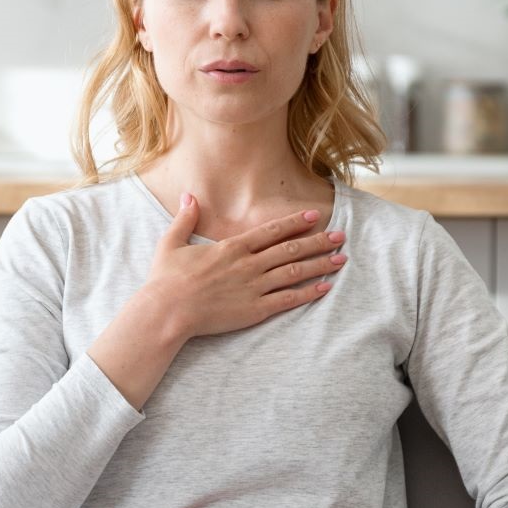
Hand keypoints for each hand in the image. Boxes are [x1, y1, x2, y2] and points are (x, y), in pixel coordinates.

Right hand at [144, 194, 346, 340]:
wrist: (167, 311)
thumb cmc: (166, 280)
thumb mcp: (172, 243)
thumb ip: (185, 218)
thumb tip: (189, 196)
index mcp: (232, 247)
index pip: (272, 231)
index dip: (296, 222)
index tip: (315, 216)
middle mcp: (248, 264)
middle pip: (291, 249)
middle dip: (319, 241)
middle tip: (340, 236)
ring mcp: (254, 288)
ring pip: (295, 272)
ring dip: (320, 264)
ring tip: (341, 259)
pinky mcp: (254, 310)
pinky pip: (288, 299)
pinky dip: (309, 292)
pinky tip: (325, 287)